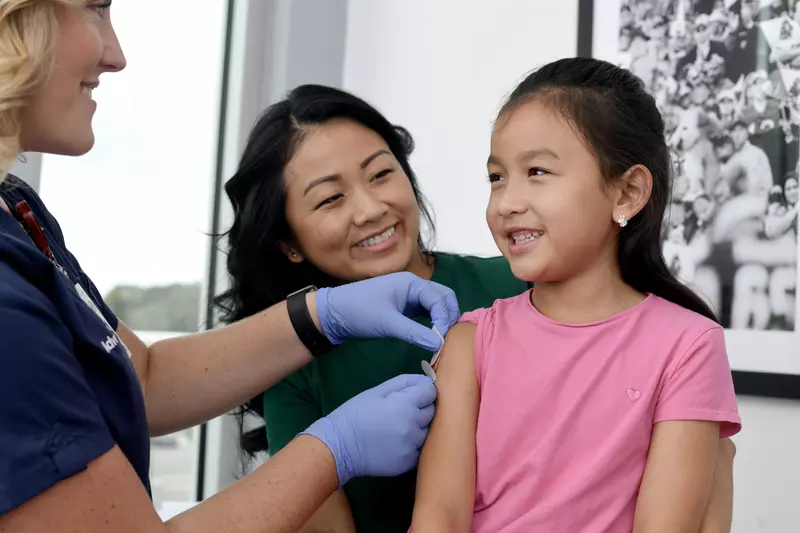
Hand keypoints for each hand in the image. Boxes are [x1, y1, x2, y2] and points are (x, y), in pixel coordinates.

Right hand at [302, 374, 436, 487]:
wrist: (339, 447)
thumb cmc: (356, 414)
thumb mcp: (377, 391)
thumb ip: (404, 382)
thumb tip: (426, 379)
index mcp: (404, 404)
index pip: (430, 393)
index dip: (422, 392)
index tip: (412, 396)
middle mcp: (412, 426)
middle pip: (432, 412)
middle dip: (421, 409)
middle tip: (402, 411)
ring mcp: (412, 446)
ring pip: (428, 432)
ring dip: (418, 428)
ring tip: (398, 428)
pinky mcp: (408, 462)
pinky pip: (420, 450)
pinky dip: (413, 445)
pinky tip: (397, 443)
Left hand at [316, 272, 459, 350]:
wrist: (335, 314)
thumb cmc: (359, 312)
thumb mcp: (387, 323)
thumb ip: (414, 332)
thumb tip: (439, 344)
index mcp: (411, 283)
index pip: (440, 297)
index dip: (445, 317)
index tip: (442, 338)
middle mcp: (413, 287)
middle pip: (443, 297)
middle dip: (449, 315)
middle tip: (448, 337)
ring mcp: (409, 296)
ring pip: (436, 305)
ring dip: (443, 318)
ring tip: (443, 338)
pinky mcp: (405, 307)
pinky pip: (426, 312)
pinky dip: (433, 322)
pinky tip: (433, 336)